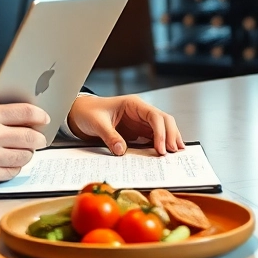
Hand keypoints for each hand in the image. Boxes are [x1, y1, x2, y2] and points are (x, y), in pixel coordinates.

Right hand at [0, 102, 48, 187]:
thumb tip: (21, 111)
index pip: (27, 112)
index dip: (40, 116)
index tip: (44, 120)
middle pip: (31, 137)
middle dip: (38, 138)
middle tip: (38, 139)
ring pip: (25, 156)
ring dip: (27, 154)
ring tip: (21, 151)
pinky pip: (13, 172)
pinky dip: (14, 167)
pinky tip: (7, 162)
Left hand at [66, 95, 183, 155]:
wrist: (80, 113)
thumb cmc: (88, 112)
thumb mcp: (97, 123)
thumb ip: (110, 136)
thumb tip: (121, 151)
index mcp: (133, 104)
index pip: (154, 116)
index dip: (161, 132)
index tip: (161, 148)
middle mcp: (140, 112)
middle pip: (164, 120)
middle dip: (171, 135)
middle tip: (173, 152)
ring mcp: (141, 121)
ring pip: (163, 128)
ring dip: (170, 139)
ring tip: (176, 153)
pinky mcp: (138, 131)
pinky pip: (154, 137)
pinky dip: (162, 144)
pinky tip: (166, 153)